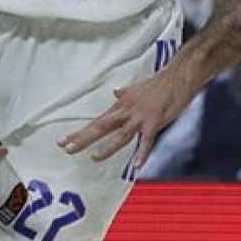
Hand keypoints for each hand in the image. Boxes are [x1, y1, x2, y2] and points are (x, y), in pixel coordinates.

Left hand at [58, 63, 197, 169]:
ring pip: (120, 134)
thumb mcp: (136, 88)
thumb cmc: (158, 83)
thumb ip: (124, 92)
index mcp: (120, 106)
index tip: (63, 142)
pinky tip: (136, 165)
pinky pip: (147, 140)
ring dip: (107, 147)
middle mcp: (126, 111)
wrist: (178, 75)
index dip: (79, 133)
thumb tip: (115, 91)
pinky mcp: (155, 120)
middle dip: (83, 138)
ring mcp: (140, 117)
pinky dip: (142, 152)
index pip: (96, 122)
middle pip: (101, 127)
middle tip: (67, 149)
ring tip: (94, 157)